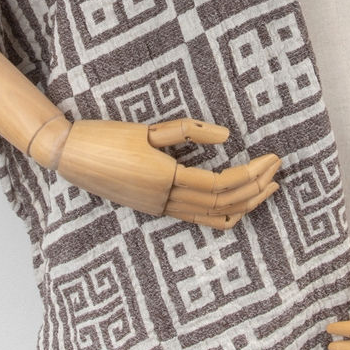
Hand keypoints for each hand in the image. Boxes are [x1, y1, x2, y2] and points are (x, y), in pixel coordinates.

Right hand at [56, 117, 280, 229]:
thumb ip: (187, 131)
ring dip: (245, 203)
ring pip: (212, 216)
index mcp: (166, 180)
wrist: (70, 156)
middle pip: (223, 203)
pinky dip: (222, 216)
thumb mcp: (148, 130)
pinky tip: (236, 206)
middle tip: (279, 169)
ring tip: (268, 188)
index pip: (222, 185)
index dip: (252, 174)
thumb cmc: (107, 137)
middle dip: (256, 188)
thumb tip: (228, 136)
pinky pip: (196, 220)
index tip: (273, 159)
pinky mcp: (155, 208)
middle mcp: (166, 202)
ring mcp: (160, 209)